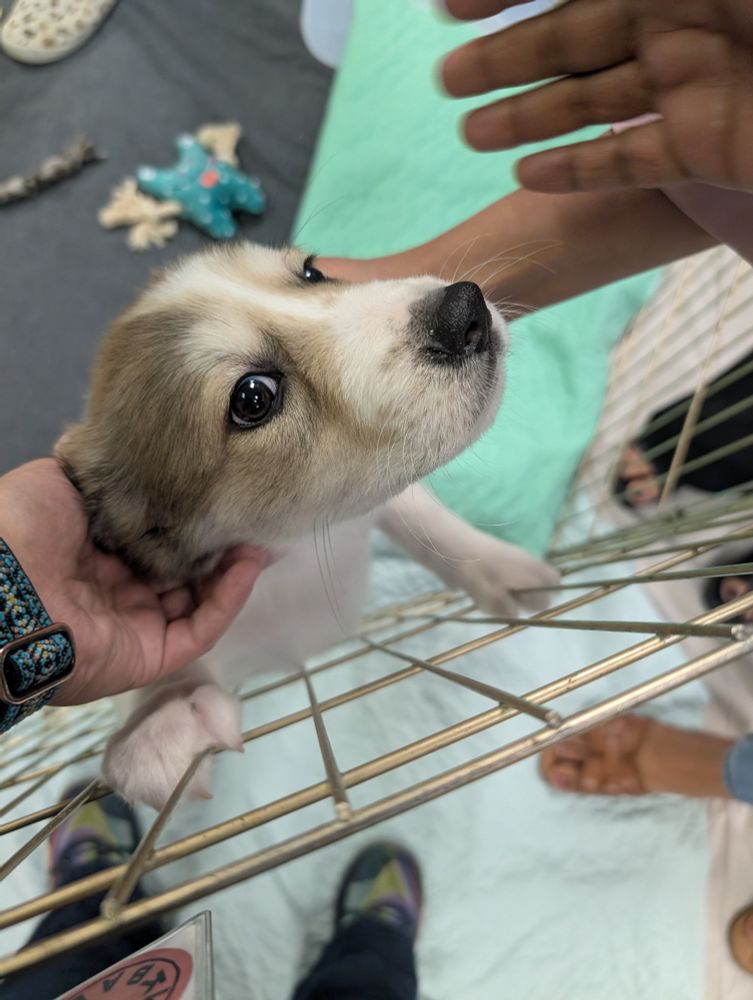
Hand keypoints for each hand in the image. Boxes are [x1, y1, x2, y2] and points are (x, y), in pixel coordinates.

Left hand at [0, 459, 266, 704]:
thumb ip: (103, 476)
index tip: (221, 496)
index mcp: (93, 556)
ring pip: (198, 601)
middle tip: (250, 516)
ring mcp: (135, 628)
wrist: (0, 586)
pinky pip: (200, 629)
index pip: (154, 540)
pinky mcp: (151, 656)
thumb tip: (137, 461)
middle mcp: (117, 593)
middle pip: (182, 572)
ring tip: (258, 537)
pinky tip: (247, 564)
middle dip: (218, 546)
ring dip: (231, 571)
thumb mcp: (59, 480)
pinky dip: (229, 599)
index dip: (189, 520)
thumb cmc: (21, 528)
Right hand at [441, 0, 752, 193]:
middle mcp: (674, 25)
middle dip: (502, 62)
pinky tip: (527, 176)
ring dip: (527, 118)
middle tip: (446, 81)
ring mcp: (689, 90)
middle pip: (568, 44)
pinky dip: (579, 171)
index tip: (446, 10)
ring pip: (591, 105)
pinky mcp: (705, 150)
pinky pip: (632, 162)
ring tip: (471, 135)